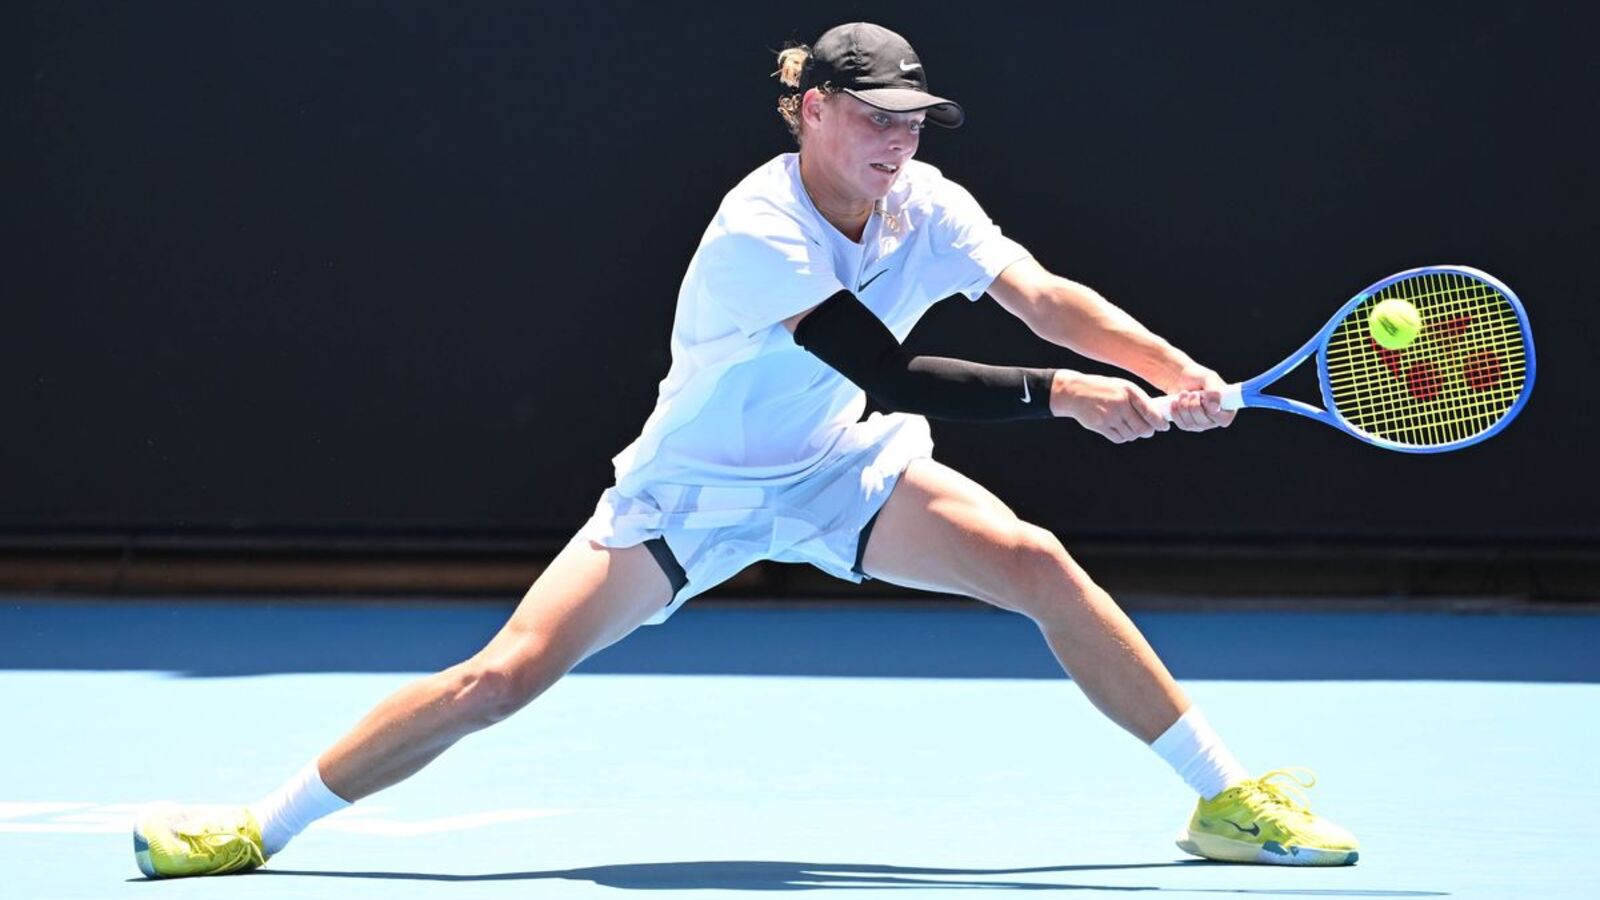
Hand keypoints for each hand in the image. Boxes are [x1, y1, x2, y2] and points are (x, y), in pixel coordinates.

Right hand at [1051, 371, 1169, 443]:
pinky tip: (1120, 429)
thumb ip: (1138, 400)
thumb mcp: (1122, 387)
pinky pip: (1119, 438)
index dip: (1160, 422)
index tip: (1164, 426)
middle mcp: (1120, 404)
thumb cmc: (1103, 389)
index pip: (1150, 412)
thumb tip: (1155, 417)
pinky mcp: (1100, 426)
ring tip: (1131, 427)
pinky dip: (1123, 437)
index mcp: (1129, 392)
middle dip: (1148, 431)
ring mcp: (1109, 416)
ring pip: (1131, 435)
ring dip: (1134, 434)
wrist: (1076, 392)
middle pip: (1142, 428)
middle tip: (1148, 430)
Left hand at [1163, 365, 1235, 431]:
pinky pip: (1182, 425)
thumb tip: (1215, 408)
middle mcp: (1215, 419)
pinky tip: (1175, 401)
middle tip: (1192, 393)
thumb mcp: (1209, 378)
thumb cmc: (1198, 377)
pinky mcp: (1188, 425)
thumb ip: (1214, 391)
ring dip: (1184, 407)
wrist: (1180, 378)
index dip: (1213, 412)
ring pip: (1191, 424)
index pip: (1224, 420)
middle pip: (1205, 423)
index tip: (1204, 399)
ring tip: (1183, 393)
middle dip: (1194, 406)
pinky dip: (1176, 412)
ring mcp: (1201, 424)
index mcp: (1226, 408)